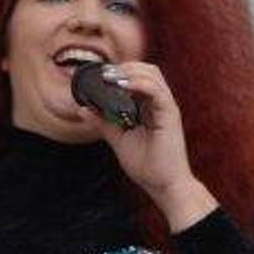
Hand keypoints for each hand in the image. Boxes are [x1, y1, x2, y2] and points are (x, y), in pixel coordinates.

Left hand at [91, 62, 216, 230]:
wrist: (163, 185)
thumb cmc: (147, 165)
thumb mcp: (118, 139)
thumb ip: (103, 122)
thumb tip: (82, 108)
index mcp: (149, 107)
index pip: (139, 78)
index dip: (121, 71)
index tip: (99, 74)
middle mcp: (160, 104)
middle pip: (147, 70)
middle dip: (125, 67)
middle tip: (103, 73)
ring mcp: (166, 108)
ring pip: (153, 76)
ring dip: (130, 72)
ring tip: (110, 77)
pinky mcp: (170, 116)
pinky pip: (157, 92)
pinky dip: (140, 84)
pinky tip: (123, 86)